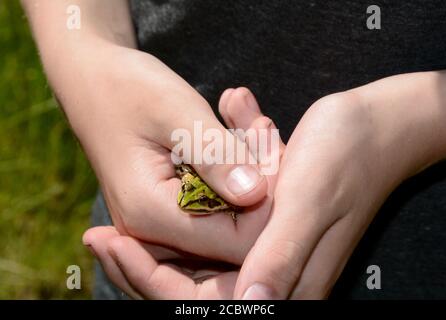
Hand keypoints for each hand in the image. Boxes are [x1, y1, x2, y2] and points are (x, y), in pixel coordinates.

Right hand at [83, 87, 285, 298]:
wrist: (92, 81)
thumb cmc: (128, 88)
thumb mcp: (176, 111)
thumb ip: (216, 155)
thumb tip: (256, 194)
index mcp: (149, 213)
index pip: (233, 241)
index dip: (266, 206)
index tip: (272, 152)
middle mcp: (149, 231)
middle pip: (232, 236)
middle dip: (261, 188)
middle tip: (262, 130)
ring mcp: (155, 224)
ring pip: (227, 220)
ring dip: (249, 177)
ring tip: (252, 126)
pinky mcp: (164, 210)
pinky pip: (213, 207)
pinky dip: (232, 176)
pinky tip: (235, 137)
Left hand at [91, 72, 445, 299]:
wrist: (374, 128)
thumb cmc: (347, 157)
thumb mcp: (309, 203)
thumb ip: (279, 259)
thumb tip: (246, 311)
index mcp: (286, 279)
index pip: (202, 301)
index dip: (151, 278)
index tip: (110, 246)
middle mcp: (275, 271)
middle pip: (191, 285)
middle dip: (143, 262)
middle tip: (97, 239)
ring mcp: (268, 247)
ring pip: (197, 256)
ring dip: (160, 238)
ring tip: (113, 226)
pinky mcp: (265, 223)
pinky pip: (216, 225)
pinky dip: (191, 208)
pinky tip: (160, 194)